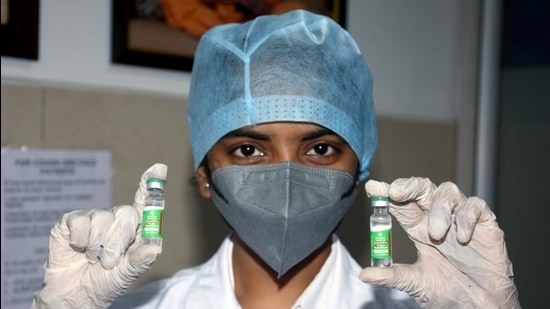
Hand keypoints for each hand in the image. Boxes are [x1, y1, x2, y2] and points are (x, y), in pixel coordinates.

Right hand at [32, 163, 167, 308]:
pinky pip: (80, 221)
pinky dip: (80, 240)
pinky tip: (77, 249)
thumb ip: (140, 261)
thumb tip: (155, 248)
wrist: (75, 293)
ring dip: (98, 246)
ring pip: (103, 219)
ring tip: (94, 259)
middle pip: (126, 213)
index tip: (160, 168)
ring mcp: (94, 218)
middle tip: (110, 261)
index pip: (146, 201)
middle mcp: (116, 219)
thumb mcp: (127, 274)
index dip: (152, 184)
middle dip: (119, 241)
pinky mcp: (72, 221)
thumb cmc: (105, 282)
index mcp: (135, 228)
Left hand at [360, 177, 519, 308]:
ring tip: (436, 233)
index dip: (387, 193)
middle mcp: (437, 219)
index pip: (400, 204)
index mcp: (418, 229)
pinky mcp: (485, 225)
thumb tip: (365, 275)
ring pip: (447, 192)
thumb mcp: (417, 283)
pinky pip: (476, 205)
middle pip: (422, 189)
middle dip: (409, 185)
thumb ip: (393, 276)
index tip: (373, 188)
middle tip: (397, 192)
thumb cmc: (451, 293)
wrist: (482, 308)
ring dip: (439, 208)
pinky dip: (467, 217)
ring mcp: (460, 220)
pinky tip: (463, 238)